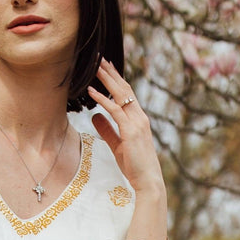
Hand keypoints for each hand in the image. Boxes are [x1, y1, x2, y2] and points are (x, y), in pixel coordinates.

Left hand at [88, 58, 164, 199]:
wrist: (148, 180)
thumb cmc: (135, 165)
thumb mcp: (117, 145)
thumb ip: (107, 129)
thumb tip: (94, 115)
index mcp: (138, 119)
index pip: (127, 94)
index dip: (116, 79)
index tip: (106, 67)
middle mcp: (139, 117)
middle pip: (124, 89)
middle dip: (111, 73)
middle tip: (100, 58)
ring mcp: (137, 123)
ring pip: (121, 95)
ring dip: (107, 79)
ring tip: (95, 66)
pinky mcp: (131, 131)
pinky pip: (115, 110)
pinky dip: (102, 99)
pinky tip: (91, 91)